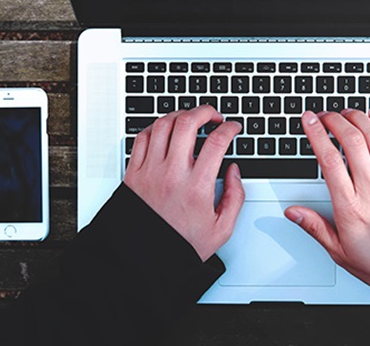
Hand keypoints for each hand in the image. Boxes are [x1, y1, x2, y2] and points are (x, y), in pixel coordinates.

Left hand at [124, 105, 244, 260]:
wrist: (144, 260)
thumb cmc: (180, 245)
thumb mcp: (221, 229)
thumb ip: (235, 197)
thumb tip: (234, 172)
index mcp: (197, 187)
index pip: (217, 142)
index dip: (230, 128)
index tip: (233, 128)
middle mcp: (172, 174)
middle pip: (187, 123)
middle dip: (205, 111)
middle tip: (213, 116)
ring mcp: (150, 171)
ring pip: (164, 125)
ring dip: (180, 115)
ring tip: (190, 119)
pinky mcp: (134, 173)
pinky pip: (143, 137)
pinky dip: (156, 127)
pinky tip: (166, 131)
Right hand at [284, 108, 369, 306]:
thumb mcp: (342, 252)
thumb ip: (315, 228)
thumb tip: (294, 212)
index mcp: (351, 208)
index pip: (329, 161)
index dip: (316, 134)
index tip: (309, 121)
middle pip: (351, 142)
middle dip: (334, 121)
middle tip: (324, 115)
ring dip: (358, 118)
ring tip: (346, 112)